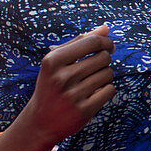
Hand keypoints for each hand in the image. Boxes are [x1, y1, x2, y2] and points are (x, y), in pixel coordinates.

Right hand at [17, 24, 116, 147]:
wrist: (40, 122)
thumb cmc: (52, 85)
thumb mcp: (58, 61)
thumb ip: (81, 42)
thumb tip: (105, 28)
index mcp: (53, 60)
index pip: (92, 41)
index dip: (106, 42)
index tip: (108, 47)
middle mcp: (62, 77)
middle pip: (103, 57)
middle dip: (104, 60)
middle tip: (94, 69)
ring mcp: (73, 95)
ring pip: (108, 74)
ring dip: (104, 76)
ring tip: (90, 83)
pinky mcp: (84, 110)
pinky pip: (110, 90)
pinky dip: (105, 90)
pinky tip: (92, 95)